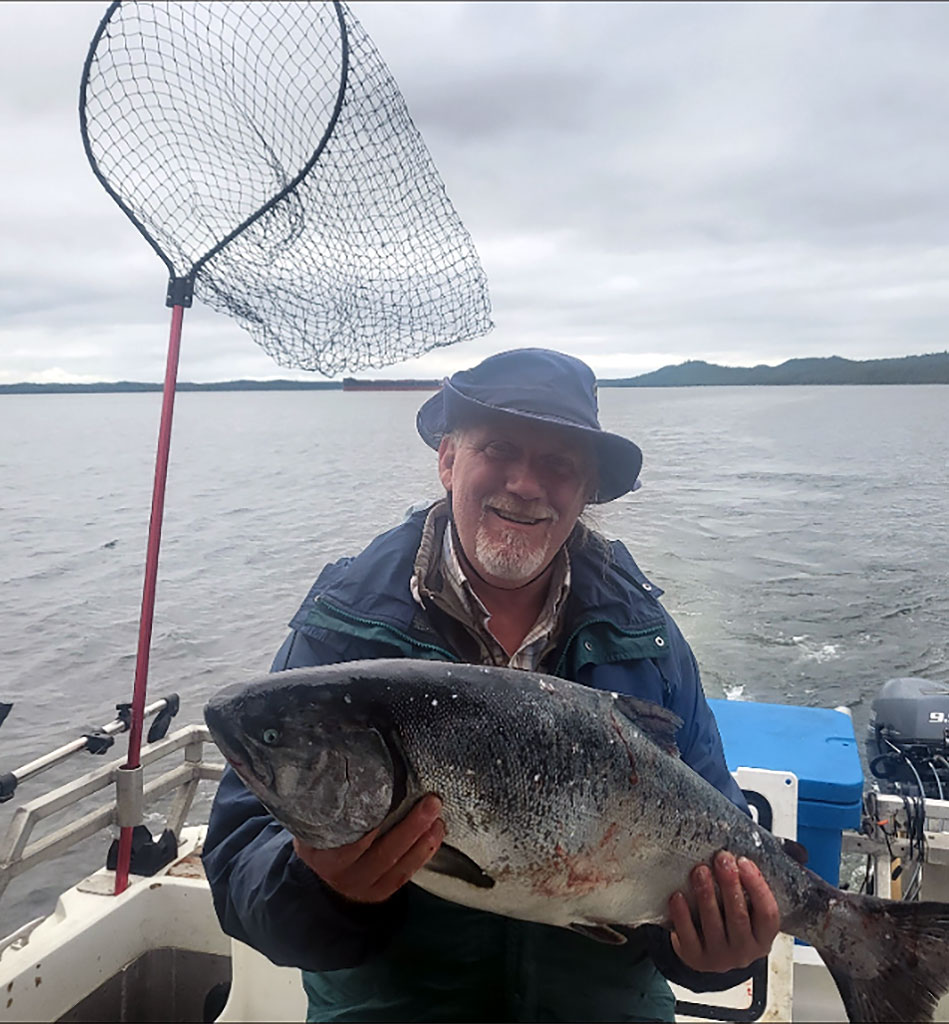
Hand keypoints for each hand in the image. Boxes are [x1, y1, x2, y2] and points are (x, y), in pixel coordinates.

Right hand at [293, 794, 443, 903]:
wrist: (321, 872)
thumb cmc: (322, 834)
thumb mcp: (313, 822)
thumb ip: (326, 803)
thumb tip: (340, 765)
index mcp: (325, 857)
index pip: (350, 843)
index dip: (373, 825)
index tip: (391, 802)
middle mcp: (345, 875)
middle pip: (383, 853)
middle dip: (411, 827)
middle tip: (431, 802)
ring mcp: (365, 887)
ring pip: (399, 866)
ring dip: (424, 840)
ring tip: (439, 816)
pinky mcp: (382, 891)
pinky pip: (406, 874)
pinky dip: (423, 853)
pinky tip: (436, 833)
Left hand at [668, 851, 779, 971]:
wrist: (710, 951)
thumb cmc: (735, 919)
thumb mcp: (754, 905)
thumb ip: (767, 878)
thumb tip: (800, 852)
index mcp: (764, 937)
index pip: (768, 913)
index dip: (757, 886)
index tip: (744, 861)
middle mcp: (745, 951)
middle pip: (739, 916)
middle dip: (730, 884)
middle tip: (721, 859)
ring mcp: (720, 957)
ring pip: (713, 925)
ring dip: (706, 895)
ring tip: (699, 870)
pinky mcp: (695, 959)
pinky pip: (688, 936)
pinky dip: (682, 915)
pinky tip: (678, 896)